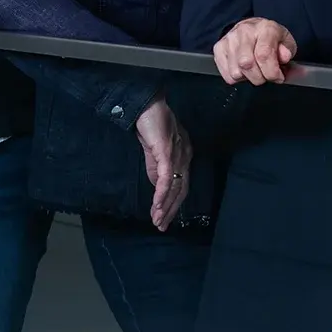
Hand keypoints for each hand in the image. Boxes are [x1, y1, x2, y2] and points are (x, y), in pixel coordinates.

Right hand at [134, 96, 193, 231]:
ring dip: (166, 207)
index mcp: (183, 156)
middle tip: (161, 226)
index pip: (182, 185)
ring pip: (175, 187)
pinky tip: (157, 206)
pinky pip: (166, 178)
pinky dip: (162, 194)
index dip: (174, 204)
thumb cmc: (150, 124)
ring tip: (158, 221)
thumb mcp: (154, 151)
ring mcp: (178, 155)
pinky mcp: (167, 153)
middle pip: (182, 190)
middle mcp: (185, 157)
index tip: (164, 218)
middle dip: (171, 211)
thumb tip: (157, 187)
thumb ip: (156, 168)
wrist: (146, 105)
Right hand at [210, 18, 296, 84]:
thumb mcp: (286, 42)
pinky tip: (244, 70)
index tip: (278, 77)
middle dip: (260, 77)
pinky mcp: (218, 48)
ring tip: (255, 70)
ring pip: (236, 72)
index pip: (263, 54)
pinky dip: (237, 78)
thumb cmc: (270, 38)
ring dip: (248, 78)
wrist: (252, 28)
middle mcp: (245, 31)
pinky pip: (227, 75)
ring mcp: (229, 39)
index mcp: (265, 28)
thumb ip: (287, 50)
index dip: (272, 72)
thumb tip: (284, 57)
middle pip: (247, 64)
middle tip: (266, 75)